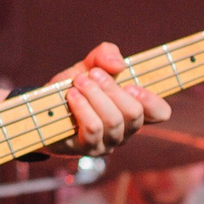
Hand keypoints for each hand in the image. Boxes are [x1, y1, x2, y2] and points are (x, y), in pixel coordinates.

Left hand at [53, 43, 167, 154]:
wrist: (44, 107)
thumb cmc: (75, 87)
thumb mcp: (89, 65)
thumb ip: (105, 55)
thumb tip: (118, 64)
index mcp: (133, 110)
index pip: (160, 113)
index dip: (152, 101)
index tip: (131, 85)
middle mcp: (125, 130)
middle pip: (134, 114)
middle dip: (112, 90)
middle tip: (93, 74)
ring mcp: (107, 143)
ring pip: (113, 122)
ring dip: (95, 96)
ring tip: (79, 82)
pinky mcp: (86, 148)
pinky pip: (92, 130)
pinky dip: (83, 108)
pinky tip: (72, 95)